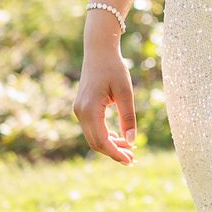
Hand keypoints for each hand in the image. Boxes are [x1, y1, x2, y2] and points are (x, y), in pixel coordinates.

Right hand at [74, 39, 136, 165]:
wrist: (99, 51)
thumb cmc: (114, 68)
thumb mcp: (126, 92)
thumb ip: (128, 117)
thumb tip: (132, 141)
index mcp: (90, 110)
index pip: (102, 141)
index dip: (116, 153)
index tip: (131, 160)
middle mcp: (81, 112)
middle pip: (96, 143)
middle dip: (114, 153)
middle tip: (133, 159)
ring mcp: (79, 110)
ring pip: (93, 137)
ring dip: (110, 145)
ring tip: (130, 150)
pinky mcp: (82, 108)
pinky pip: (92, 128)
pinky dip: (105, 136)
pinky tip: (119, 138)